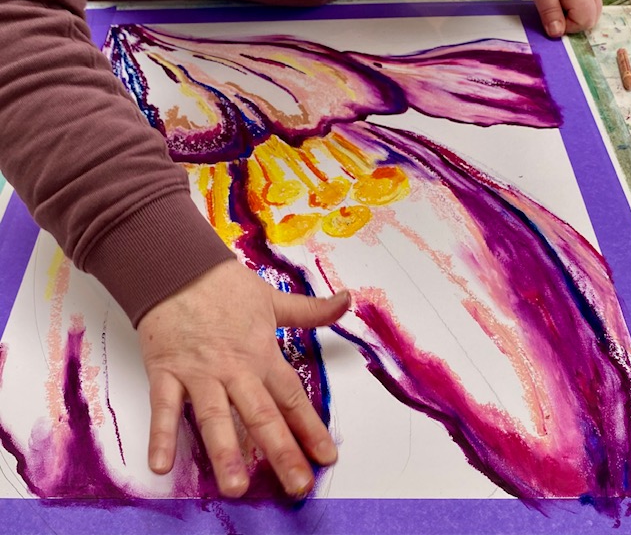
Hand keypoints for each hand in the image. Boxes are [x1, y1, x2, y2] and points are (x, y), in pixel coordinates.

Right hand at [137, 259, 350, 497]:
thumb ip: (311, 310)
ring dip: (226, 452)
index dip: (311, 428)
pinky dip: (160, 435)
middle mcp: (235, 370)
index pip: (292, 398)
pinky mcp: (166, 371)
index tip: (327, 457)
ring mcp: (200, 373)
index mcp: (262, 354)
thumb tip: (347, 299)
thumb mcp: (274, 299)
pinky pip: (163, 407)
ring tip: (236, 487)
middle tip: (297, 486)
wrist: (180, 268)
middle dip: (281, 452)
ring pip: (215, 417)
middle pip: (262, 415)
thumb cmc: (227, 286)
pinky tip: (162, 466)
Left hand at [510, 0, 601, 36]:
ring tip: (550, 4)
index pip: (585, 21)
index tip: (549, 20)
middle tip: (550, 14)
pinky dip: (568, 7)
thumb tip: (557, 32)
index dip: (566, 27)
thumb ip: (550, 11)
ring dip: (569, 15)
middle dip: (570, 23)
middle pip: (590, 18)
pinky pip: (580, 1)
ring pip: (586, 10)